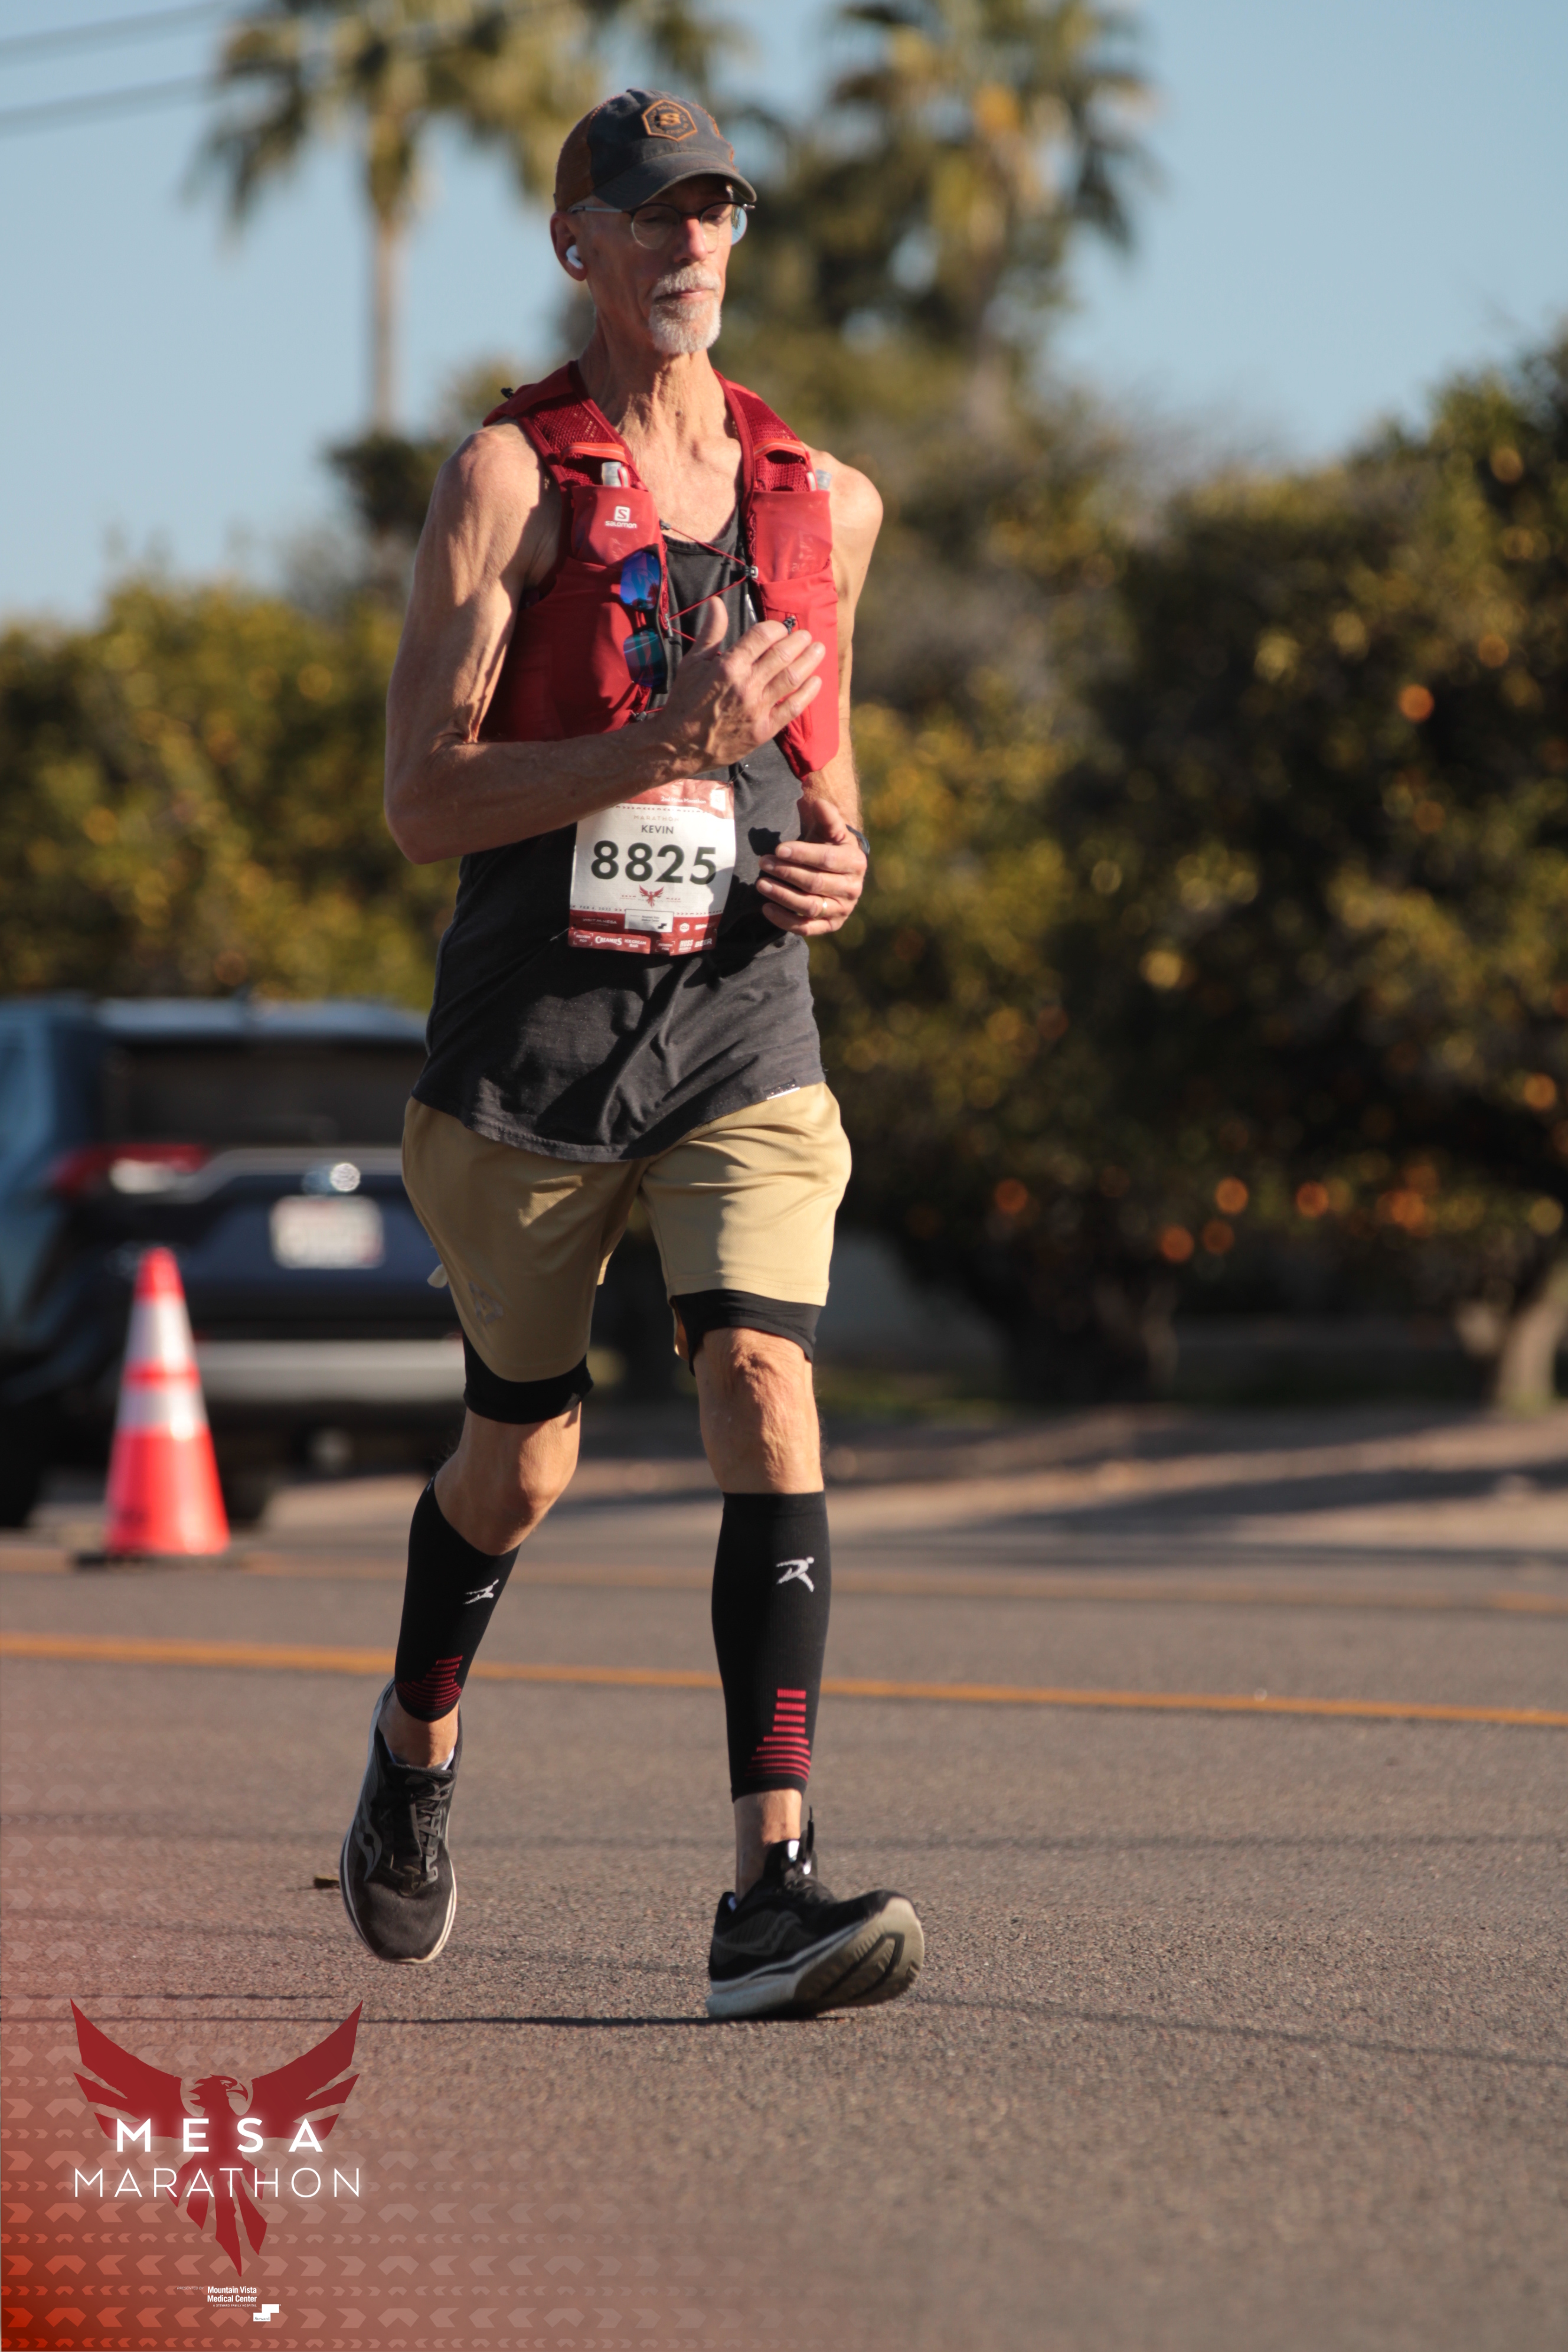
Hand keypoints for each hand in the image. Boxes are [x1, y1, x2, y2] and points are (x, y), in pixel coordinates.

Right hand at [656, 597, 825, 769]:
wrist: (679, 745)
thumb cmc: (685, 701)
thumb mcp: (692, 663)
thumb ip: (710, 632)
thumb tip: (717, 603)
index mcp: (728, 665)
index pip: (763, 636)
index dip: (777, 628)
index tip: (780, 629)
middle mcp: (746, 685)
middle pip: (782, 654)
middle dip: (799, 641)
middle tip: (806, 636)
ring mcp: (757, 708)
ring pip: (792, 678)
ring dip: (810, 661)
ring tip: (818, 650)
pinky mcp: (764, 729)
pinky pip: (792, 708)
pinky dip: (808, 693)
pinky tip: (816, 681)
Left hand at [755, 789, 866, 935]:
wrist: (840, 873)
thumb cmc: (831, 847)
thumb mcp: (831, 830)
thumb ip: (827, 817)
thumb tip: (818, 803)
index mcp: (855, 862)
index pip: (826, 859)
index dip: (801, 854)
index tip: (778, 848)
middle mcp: (852, 889)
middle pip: (815, 883)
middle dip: (786, 872)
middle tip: (763, 863)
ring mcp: (842, 910)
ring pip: (810, 906)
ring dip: (782, 896)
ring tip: (761, 884)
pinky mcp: (830, 926)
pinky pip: (806, 927)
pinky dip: (785, 920)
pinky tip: (766, 908)